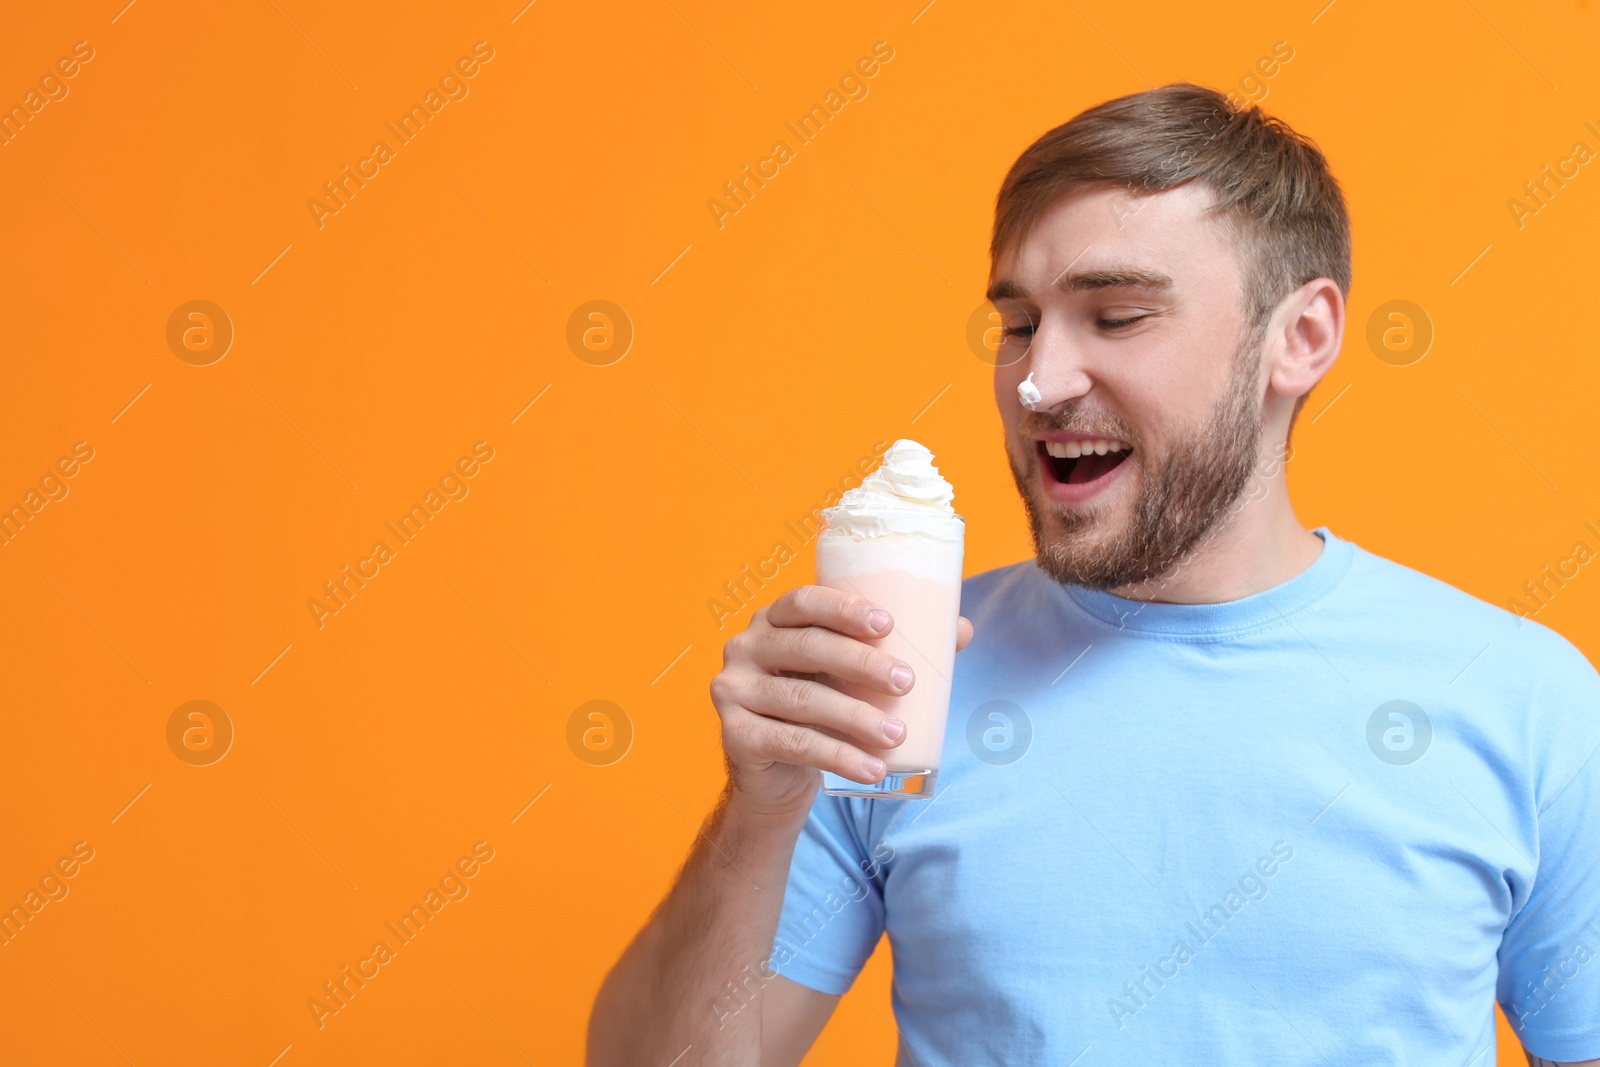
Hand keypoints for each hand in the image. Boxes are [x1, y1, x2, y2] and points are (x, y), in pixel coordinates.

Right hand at [709, 585, 974, 821]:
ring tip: (897, 734)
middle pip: (806, 647)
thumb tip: (961, 630)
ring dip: (856, 717)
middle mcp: (745, 648)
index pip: (803, 601)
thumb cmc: (820, 710)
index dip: (844, 608)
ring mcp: (733, 691)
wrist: (776, 777)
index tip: (888, 625)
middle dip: (861, 663)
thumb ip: (896, 650)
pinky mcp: (736, 735)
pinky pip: (794, 743)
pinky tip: (872, 769)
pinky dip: (838, 757)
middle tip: (907, 682)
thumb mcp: (850, 677)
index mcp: (772, 621)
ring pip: (803, 700)